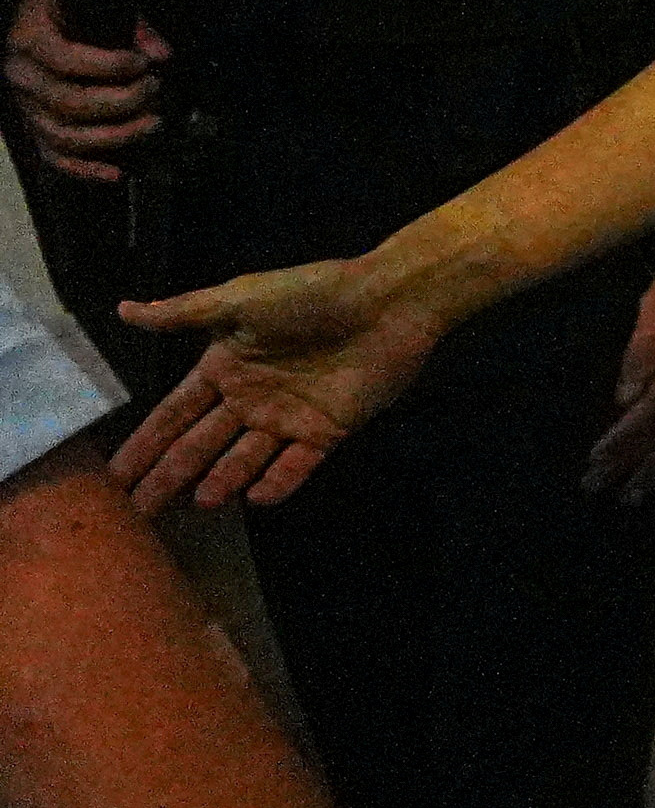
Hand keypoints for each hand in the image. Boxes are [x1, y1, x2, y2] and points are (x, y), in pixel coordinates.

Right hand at [8, 0, 166, 176]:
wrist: (38, 14)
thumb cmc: (67, 4)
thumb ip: (130, 24)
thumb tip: (161, 53)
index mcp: (29, 40)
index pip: (66, 60)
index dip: (109, 66)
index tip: (142, 63)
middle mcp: (21, 77)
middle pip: (69, 103)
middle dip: (121, 101)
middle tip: (155, 89)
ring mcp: (26, 106)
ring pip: (64, 136)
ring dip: (114, 135)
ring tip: (152, 123)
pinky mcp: (35, 126)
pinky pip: (55, 157)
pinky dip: (85, 169)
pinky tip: (116, 173)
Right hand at [111, 255, 447, 508]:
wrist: (387, 300)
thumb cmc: (311, 294)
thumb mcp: (240, 299)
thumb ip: (184, 313)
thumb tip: (123, 310)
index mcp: (225, 369)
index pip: (174, 416)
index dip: (145, 444)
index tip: (114, 476)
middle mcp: (250, 399)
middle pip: (199, 446)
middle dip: (168, 477)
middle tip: (137, 513)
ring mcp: (288, 418)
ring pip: (244, 460)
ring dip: (221, 482)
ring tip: (197, 506)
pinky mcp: (327, 431)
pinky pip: (297, 464)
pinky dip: (278, 482)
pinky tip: (255, 499)